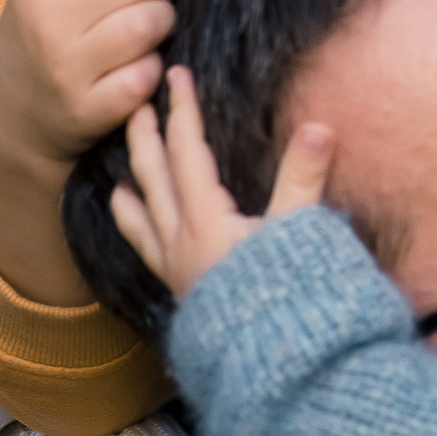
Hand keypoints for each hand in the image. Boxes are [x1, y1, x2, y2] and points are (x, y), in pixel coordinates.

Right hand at [0, 0, 196, 305]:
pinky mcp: (87, 109)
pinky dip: (156, 70)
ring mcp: (66, 68)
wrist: (15, 120)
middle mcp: (48, 20)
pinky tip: (143, 69)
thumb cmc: (56, 39)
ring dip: (167, 24)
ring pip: (150, 22)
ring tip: (156, 32)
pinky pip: (148, 76)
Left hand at [111, 66, 333, 297]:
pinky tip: (134, 222)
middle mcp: (180, 240)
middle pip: (152, 176)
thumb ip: (305, 177)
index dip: (183, 110)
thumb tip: (318, 127)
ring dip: (131, 181)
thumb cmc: (288, 294)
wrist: (273, 359)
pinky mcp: (182, 289)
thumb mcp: (301, 230)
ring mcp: (176, 267)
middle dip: (146, 136)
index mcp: (206, 219)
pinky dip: (133, 223)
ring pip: (139, 213)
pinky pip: (144, 247)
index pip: (187, 150)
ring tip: (118, 167)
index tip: (177, 75)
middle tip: (140, 104)